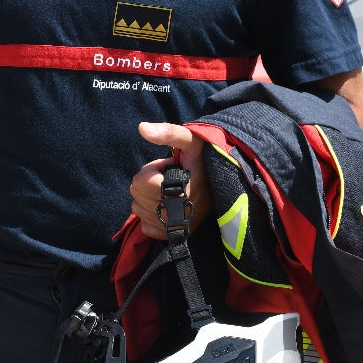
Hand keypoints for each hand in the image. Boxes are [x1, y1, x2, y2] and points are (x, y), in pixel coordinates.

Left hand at [130, 122, 211, 240]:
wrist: (226, 182)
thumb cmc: (205, 160)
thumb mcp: (193, 141)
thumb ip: (169, 133)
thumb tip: (141, 128)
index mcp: (184, 190)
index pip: (144, 182)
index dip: (153, 169)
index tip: (169, 166)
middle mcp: (181, 213)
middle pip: (137, 195)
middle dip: (147, 181)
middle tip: (168, 178)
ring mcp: (177, 226)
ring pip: (138, 210)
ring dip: (146, 197)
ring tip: (167, 190)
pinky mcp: (174, 235)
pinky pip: (145, 227)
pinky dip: (149, 215)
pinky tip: (164, 205)